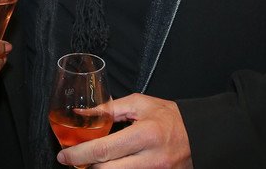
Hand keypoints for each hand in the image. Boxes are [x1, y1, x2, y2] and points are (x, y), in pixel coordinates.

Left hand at [57, 94, 191, 167]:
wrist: (200, 135)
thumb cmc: (170, 117)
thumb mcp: (140, 104)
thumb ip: (110, 109)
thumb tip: (82, 114)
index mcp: (145, 135)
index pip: (104, 150)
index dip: (79, 154)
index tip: (64, 155)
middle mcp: (151, 159)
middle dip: (85, 166)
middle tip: (74, 159)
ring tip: (92, 161)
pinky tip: (110, 164)